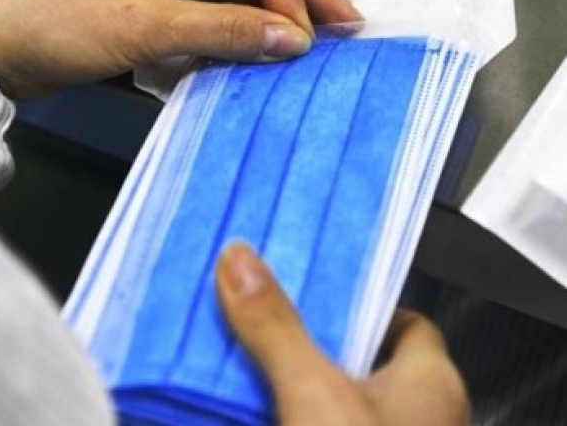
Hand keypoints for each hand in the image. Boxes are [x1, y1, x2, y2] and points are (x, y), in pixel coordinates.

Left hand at [0, 0, 360, 98]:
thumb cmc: (49, 20)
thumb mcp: (143, 24)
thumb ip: (223, 31)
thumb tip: (292, 40)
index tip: (307, 31)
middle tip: (345, 21)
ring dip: (267, 16)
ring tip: (315, 40)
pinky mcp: (147, 0)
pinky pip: (203, 12)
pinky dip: (232, 33)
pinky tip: (263, 51)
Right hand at [215, 242, 469, 425]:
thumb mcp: (315, 392)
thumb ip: (276, 327)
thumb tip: (239, 261)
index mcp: (431, 383)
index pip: (406, 322)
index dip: (363, 303)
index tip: (317, 290)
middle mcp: (420, 416)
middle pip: (364, 359)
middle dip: (314, 341)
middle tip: (266, 317)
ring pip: (338, 398)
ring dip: (297, 381)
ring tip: (249, 359)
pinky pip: (319, 420)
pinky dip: (290, 412)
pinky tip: (253, 408)